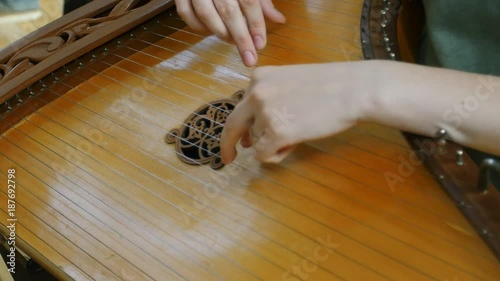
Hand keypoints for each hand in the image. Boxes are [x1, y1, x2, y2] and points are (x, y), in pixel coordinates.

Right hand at [175, 0, 285, 66]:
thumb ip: (262, 2)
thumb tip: (279, 20)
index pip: (249, 1)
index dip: (256, 24)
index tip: (260, 44)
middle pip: (229, 11)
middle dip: (241, 38)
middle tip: (249, 58)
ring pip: (205, 13)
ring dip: (220, 33)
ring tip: (231, 42)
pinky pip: (186, 13)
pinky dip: (198, 27)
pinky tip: (210, 32)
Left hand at [220, 61, 377, 163]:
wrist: (353, 90)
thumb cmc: (329, 87)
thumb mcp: (290, 83)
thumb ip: (269, 102)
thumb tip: (250, 136)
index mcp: (258, 78)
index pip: (242, 107)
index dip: (240, 127)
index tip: (237, 141)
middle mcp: (256, 93)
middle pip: (233, 125)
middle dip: (229, 144)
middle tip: (228, 159)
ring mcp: (264, 113)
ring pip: (256, 142)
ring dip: (274, 144)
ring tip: (300, 132)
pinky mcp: (276, 133)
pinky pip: (263, 155)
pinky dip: (275, 155)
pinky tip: (293, 145)